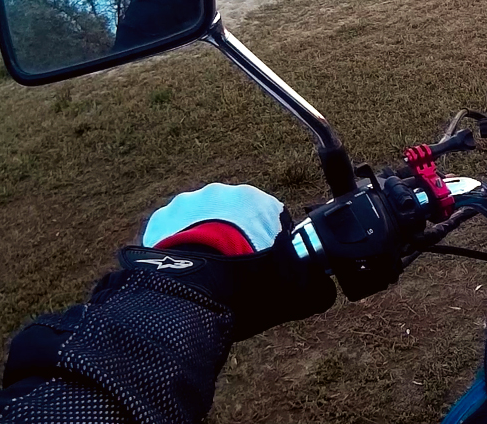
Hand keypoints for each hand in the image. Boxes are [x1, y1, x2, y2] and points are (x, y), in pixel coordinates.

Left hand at [119, 183, 335, 339]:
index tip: (264, 268)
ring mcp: (189, 202)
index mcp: (258, 201)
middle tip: (236, 273)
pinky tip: (186, 269)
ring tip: (208, 274)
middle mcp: (224, 193)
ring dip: (207, 240)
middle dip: (236, 239)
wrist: (192, 293)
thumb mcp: (291, 291)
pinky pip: (176, 230)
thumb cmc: (244, 286)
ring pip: (204, 221)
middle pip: (235, 216)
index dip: (268, 245)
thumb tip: (324, 290)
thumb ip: (312, 284)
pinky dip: (181, 245)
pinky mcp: (162, 218)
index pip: (270, 218)